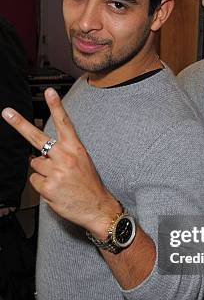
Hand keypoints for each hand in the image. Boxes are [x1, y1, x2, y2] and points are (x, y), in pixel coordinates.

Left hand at [1, 88, 119, 236]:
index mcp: (75, 148)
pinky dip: (42, 186)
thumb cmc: (89, 185)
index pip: (64, 123)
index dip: (56, 106)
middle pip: (37, 137)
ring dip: (42, 172)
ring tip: (58, 180)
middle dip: (19, 124)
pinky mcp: (48, 187)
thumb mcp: (82, 162)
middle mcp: (65, 157)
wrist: (98, 207)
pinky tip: (56, 189)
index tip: (49, 92)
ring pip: (35, 164)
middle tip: (7, 112)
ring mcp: (56, 172)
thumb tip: (38, 155)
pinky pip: (35, 181)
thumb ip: (63, 153)